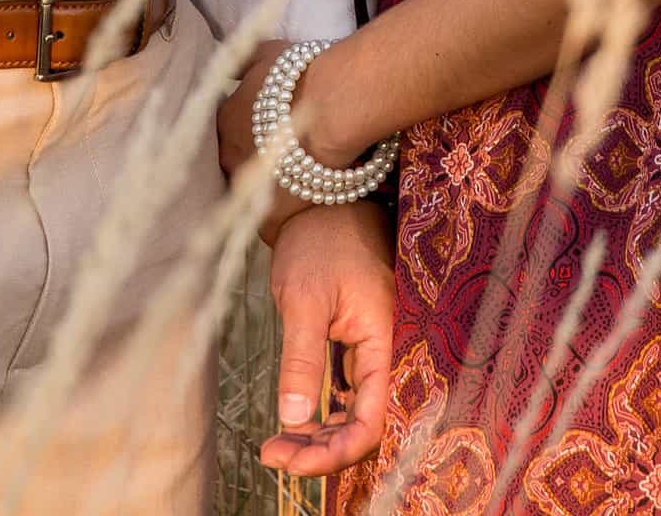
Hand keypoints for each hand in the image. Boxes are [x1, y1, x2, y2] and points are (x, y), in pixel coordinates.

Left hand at [260, 201, 393, 476]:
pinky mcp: (358, 344)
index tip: (290, 462)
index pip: (372, 419)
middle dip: (321, 450)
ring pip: (355, 411)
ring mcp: (373, 349)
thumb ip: (302, 360)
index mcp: (386, 339)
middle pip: (365, 423)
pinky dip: (323, 412)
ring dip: (320, 435)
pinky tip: (295, 422)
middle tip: (273, 455)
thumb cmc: (318, 240)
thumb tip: (295, 419)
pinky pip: (349, 392)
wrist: (320, 199)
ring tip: (276, 444)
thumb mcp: (304, 300)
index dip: (336, 451)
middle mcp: (387, 350)